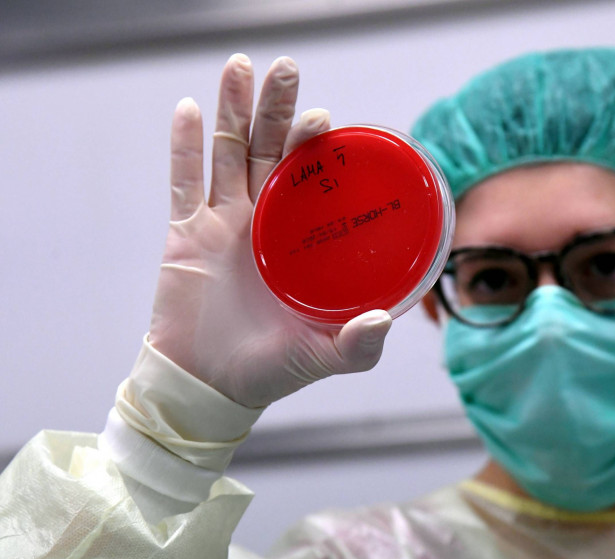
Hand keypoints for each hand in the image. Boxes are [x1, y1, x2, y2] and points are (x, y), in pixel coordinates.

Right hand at [148, 54, 391, 407]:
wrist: (211, 387)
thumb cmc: (274, 370)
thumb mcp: (324, 356)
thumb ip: (357, 344)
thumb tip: (384, 320)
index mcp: (302, 240)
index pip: (311, 181)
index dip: (317, 147)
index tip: (326, 119)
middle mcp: (266, 222)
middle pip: (270, 151)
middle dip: (277, 109)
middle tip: (287, 69)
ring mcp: (225, 223)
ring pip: (228, 153)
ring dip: (233, 110)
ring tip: (240, 67)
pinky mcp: (186, 234)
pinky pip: (183, 182)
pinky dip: (183, 146)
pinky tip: (187, 108)